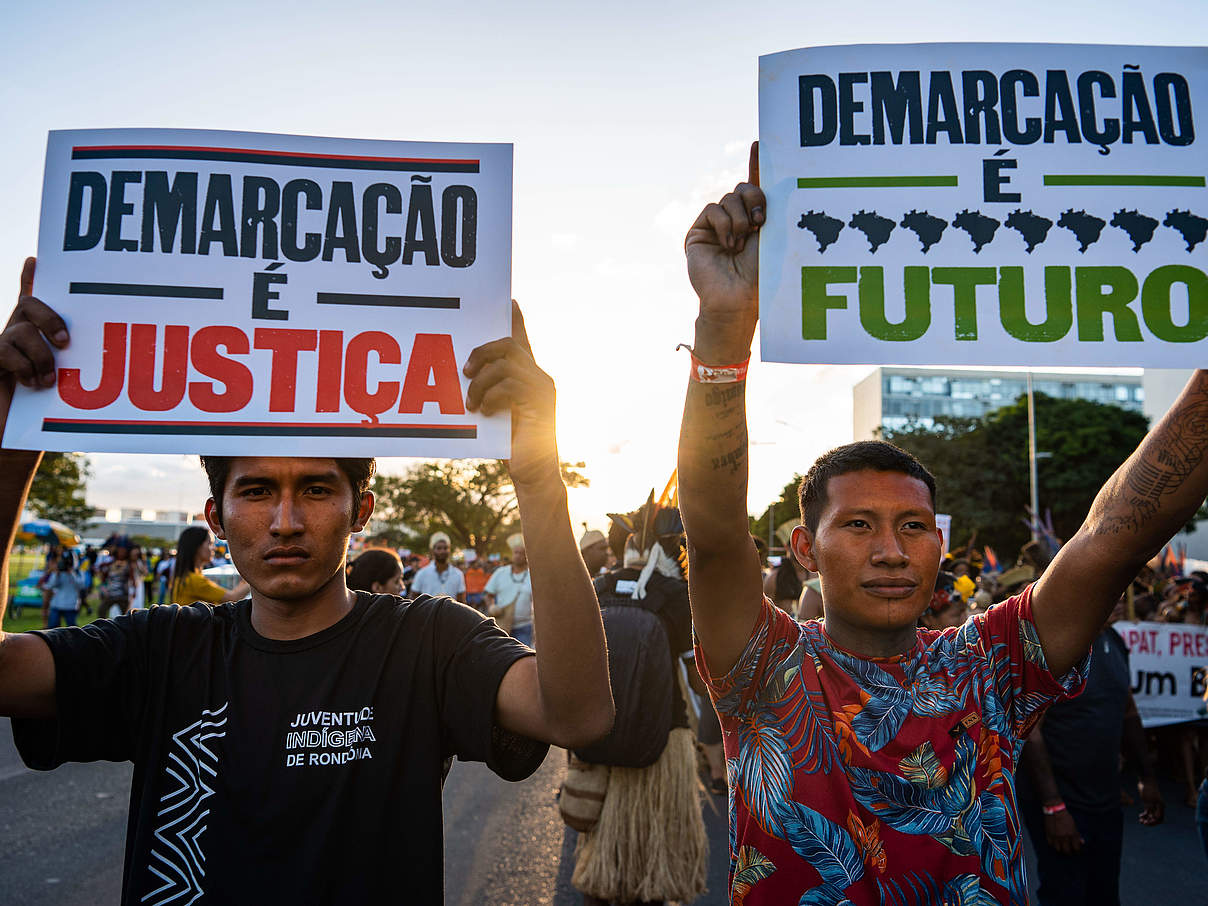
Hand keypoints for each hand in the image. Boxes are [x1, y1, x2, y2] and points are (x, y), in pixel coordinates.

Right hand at [0, 258, 69, 440]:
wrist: (15, 426)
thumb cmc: (48, 400)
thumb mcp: (70, 375)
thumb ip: (80, 355)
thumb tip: (112, 347)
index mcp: (36, 329)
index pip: (34, 295)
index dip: (32, 277)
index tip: (37, 260)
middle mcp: (17, 330)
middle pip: (29, 305)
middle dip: (49, 319)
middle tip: (65, 342)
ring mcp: (2, 343)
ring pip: (21, 332)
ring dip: (41, 356)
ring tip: (50, 379)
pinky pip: (5, 352)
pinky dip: (24, 368)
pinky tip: (32, 383)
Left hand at [463, 301, 558, 486]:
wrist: (533, 474)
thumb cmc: (512, 445)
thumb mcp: (496, 412)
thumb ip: (489, 390)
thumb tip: (463, 375)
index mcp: (530, 376)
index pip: (521, 338)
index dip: (515, 318)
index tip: (509, 300)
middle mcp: (541, 377)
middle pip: (509, 345)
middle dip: (482, 352)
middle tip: (465, 371)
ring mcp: (543, 389)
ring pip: (506, 364)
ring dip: (481, 382)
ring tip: (471, 403)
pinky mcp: (541, 404)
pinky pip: (510, 386)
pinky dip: (491, 396)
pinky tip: (485, 411)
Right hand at [683, 143, 764, 359]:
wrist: (738, 298)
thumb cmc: (763, 275)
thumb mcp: (775, 236)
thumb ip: (773, 209)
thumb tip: (775, 180)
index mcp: (758, 222)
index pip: (757, 187)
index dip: (758, 164)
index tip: (761, 143)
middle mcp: (737, 221)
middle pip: (744, 188)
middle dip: (756, 198)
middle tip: (762, 221)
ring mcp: (717, 226)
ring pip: (729, 197)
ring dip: (740, 219)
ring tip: (741, 245)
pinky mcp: (700, 231)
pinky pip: (713, 209)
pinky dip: (724, 224)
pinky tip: (728, 244)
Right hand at [1043, 808, 1082, 853]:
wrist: (1055, 810)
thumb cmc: (1066, 817)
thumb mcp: (1074, 825)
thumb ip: (1077, 835)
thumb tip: (1082, 842)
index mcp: (1072, 835)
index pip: (1076, 848)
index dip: (1077, 851)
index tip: (1077, 851)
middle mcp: (1064, 837)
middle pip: (1067, 851)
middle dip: (1069, 852)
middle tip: (1069, 851)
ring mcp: (1055, 837)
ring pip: (1058, 849)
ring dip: (1060, 849)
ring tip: (1062, 848)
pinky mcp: (1048, 834)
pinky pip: (1050, 844)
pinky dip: (1053, 844)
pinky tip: (1055, 843)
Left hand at [1138, 778, 1164, 824]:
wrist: (1146, 781)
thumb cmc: (1148, 789)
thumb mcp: (1150, 798)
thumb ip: (1152, 808)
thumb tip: (1155, 817)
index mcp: (1161, 806)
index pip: (1160, 819)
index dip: (1155, 822)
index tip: (1148, 822)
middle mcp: (1158, 807)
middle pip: (1156, 819)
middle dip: (1150, 822)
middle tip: (1143, 823)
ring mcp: (1153, 805)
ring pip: (1151, 816)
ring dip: (1147, 819)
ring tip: (1141, 821)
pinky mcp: (1148, 803)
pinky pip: (1147, 812)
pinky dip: (1144, 815)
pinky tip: (1140, 816)